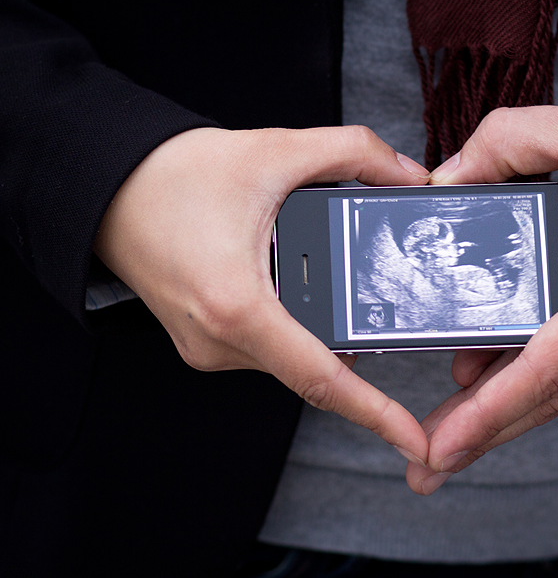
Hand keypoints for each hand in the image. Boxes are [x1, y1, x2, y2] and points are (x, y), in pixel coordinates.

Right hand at [94, 126, 431, 463]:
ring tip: (340, 278)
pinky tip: (303, 281)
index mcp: (238, 307)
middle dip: (360, 335)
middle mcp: (220, 342)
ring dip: (325, 323)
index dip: (376, 413)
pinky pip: (269, 345)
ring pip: (294, 353)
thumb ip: (354, 153)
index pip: (321, 377)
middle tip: (390, 299)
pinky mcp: (204, 343)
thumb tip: (408, 176)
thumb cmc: (174, 175)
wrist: (106, 187)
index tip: (415, 443)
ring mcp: (209, 349)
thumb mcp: (275, 150)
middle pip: (317, 361)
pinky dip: (296, 322)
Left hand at [406, 87, 557, 493]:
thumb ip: (511, 142)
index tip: (440, 447)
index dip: (489, 411)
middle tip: (427, 461)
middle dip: (487, 430)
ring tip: (453, 422)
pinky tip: (505, 372)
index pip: (550, 365)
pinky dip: (547, 375)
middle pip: (557, 394)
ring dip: (514, 406)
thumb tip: (454, 177)